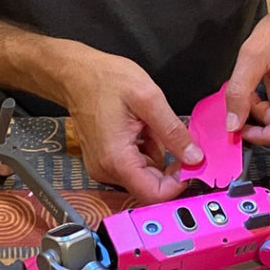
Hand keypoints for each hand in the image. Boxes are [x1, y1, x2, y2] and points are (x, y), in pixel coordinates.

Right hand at [61, 53, 203, 203]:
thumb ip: (173, 131)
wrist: (75, 74)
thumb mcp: (148, 99)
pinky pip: (134, 165)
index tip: (191, 165)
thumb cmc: (105, 80)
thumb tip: (194, 157)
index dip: (178, 184)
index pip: (154, 194)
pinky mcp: (104, 160)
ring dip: (156, 154)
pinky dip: (145, 150)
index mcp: (117, 159)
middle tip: (177, 139)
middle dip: (169, 167)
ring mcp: (103, 166)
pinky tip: (141, 128)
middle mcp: (107, 169)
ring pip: (144, 175)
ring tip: (149, 125)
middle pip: (150, 186)